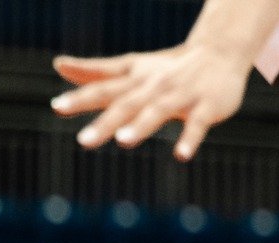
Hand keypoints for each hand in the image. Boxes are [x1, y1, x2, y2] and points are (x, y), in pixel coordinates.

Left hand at [51, 42, 250, 159]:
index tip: (57, 106)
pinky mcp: (207, 106)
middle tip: (84, 141)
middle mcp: (154, 87)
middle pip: (126, 104)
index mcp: (134, 81)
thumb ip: (95, 71)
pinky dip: (190, 139)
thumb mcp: (131, 67)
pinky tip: (181, 155)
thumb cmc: (167, 67)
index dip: (81, 97)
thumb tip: (58, 64)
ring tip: (123, 140)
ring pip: (158, 110)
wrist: (222, 52)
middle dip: (106, 122)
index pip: (103, 89)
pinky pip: (198, 124)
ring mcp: (181, 96)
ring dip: (142, 125)